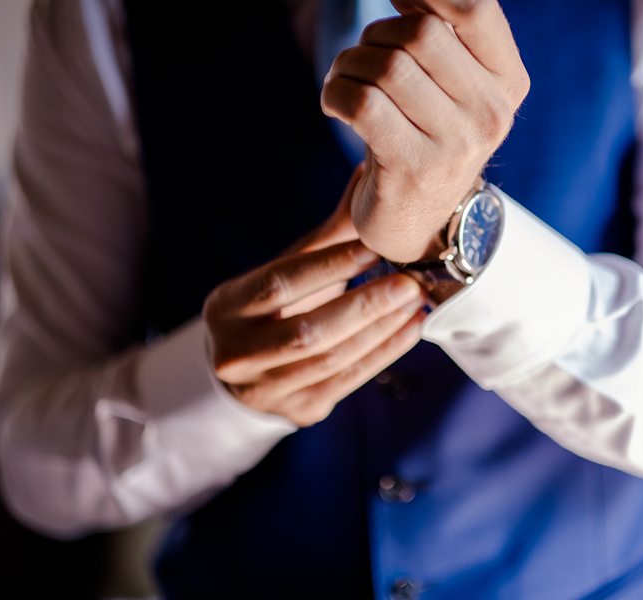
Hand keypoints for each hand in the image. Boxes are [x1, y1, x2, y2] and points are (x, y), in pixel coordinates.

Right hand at [202, 170, 426, 426]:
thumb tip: (367, 176)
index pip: (282, 283)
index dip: (331, 264)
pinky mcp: (299, 411)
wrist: (241, 376)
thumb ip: (326, 238)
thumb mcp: (282, 273)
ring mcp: (266, 390)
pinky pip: (348, 382)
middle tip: (408, 282)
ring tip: (415, 303)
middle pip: (308, 330)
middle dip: (365, 305)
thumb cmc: (270, 311)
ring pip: (332, 360)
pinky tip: (411, 329)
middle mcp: (238, 353)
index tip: (375, 245)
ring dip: (381, 330)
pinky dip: (384, 355)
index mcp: (228, 307)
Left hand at [321, 0, 529, 261]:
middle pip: (421, 35)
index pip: (476, 8)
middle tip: (360, 59)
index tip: (397, 1)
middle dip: (375, 36)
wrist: (419, 222)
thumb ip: (440, 34)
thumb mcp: (450, 86)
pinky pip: (363, 103)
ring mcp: (456, 145)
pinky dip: (336, 94)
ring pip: (388, 67)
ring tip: (343, 83)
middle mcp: (491, 113)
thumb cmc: (426, 139)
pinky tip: (336, 106)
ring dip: (348, 66)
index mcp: (507, 82)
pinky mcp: (414, 168)